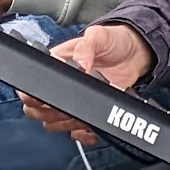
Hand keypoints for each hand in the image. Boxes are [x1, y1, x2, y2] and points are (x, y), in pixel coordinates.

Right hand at [19, 24, 157, 141]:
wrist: (135, 53)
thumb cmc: (113, 41)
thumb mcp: (98, 36)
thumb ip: (86, 47)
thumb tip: (80, 65)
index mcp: (57, 63)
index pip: (34, 82)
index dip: (34, 94)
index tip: (44, 98)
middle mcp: (62, 84)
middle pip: (38, 109)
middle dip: (49, 112)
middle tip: (67, 106)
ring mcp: (75, 99)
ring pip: (55, 122)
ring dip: (66, 123)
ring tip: (81, 115)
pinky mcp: (90, 110)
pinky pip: (77, 130)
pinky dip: (82, 134)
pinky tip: (90, 127)